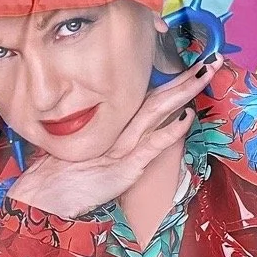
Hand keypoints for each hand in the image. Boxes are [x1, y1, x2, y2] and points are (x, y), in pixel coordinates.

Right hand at [6, 57, 219, 222]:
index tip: (195, 67)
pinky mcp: (124, 166)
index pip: (150, 98)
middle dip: (186, 79)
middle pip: (158, 98)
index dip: (173, 82)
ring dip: (183, 92)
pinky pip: (152, 145)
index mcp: (115, 126)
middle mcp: (120, 130)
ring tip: (204, 74)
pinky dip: (171, 132)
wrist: (44, 195)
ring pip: (157, 112)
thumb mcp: (92, 155)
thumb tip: (137, 132)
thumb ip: (110, 142)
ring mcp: (123, 146)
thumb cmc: (65, 178)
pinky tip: (188, 117)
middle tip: (211, 60)